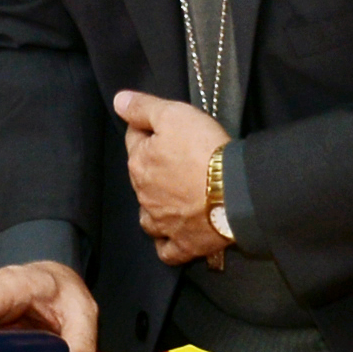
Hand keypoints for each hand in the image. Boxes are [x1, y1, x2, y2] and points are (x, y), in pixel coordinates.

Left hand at [114, 89, 231, 267]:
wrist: (234, 191)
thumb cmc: (203, 149)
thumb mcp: (174, 115)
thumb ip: (143, 108)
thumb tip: (118, 100)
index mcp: (138, 164)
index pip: (134, 139)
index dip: (149, 129)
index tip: (167, 127)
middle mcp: (144, 196)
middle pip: (141, 176)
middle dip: (152, 166)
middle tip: (178, 157)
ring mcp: (162, 224)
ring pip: (148, 216)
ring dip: (154, 206)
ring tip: (172, 197)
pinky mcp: (183, 245)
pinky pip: (167, 250)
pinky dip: (167, 243)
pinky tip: (173, 234)